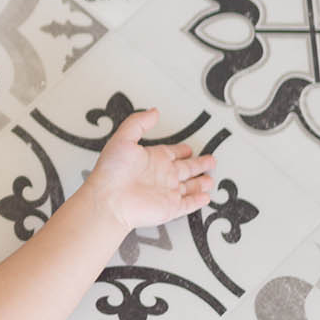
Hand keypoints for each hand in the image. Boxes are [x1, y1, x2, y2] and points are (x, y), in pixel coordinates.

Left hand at [81, 108, 216, 229]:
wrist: (109, 200)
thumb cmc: (111, 172)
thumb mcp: (123, 139)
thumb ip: (139, 123)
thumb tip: (153, 112)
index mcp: (152, 159)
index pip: (172, 152)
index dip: (181, 150)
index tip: (189, 148)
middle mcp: (161, 175)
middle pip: (185, 168)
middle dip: (198, 164)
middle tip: (210, 161)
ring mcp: (166, 192)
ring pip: (189, 187)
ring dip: (200, 183)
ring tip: (210, 180)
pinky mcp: (170, 207)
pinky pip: (188, 204)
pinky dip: (197, 201)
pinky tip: (205, 198)